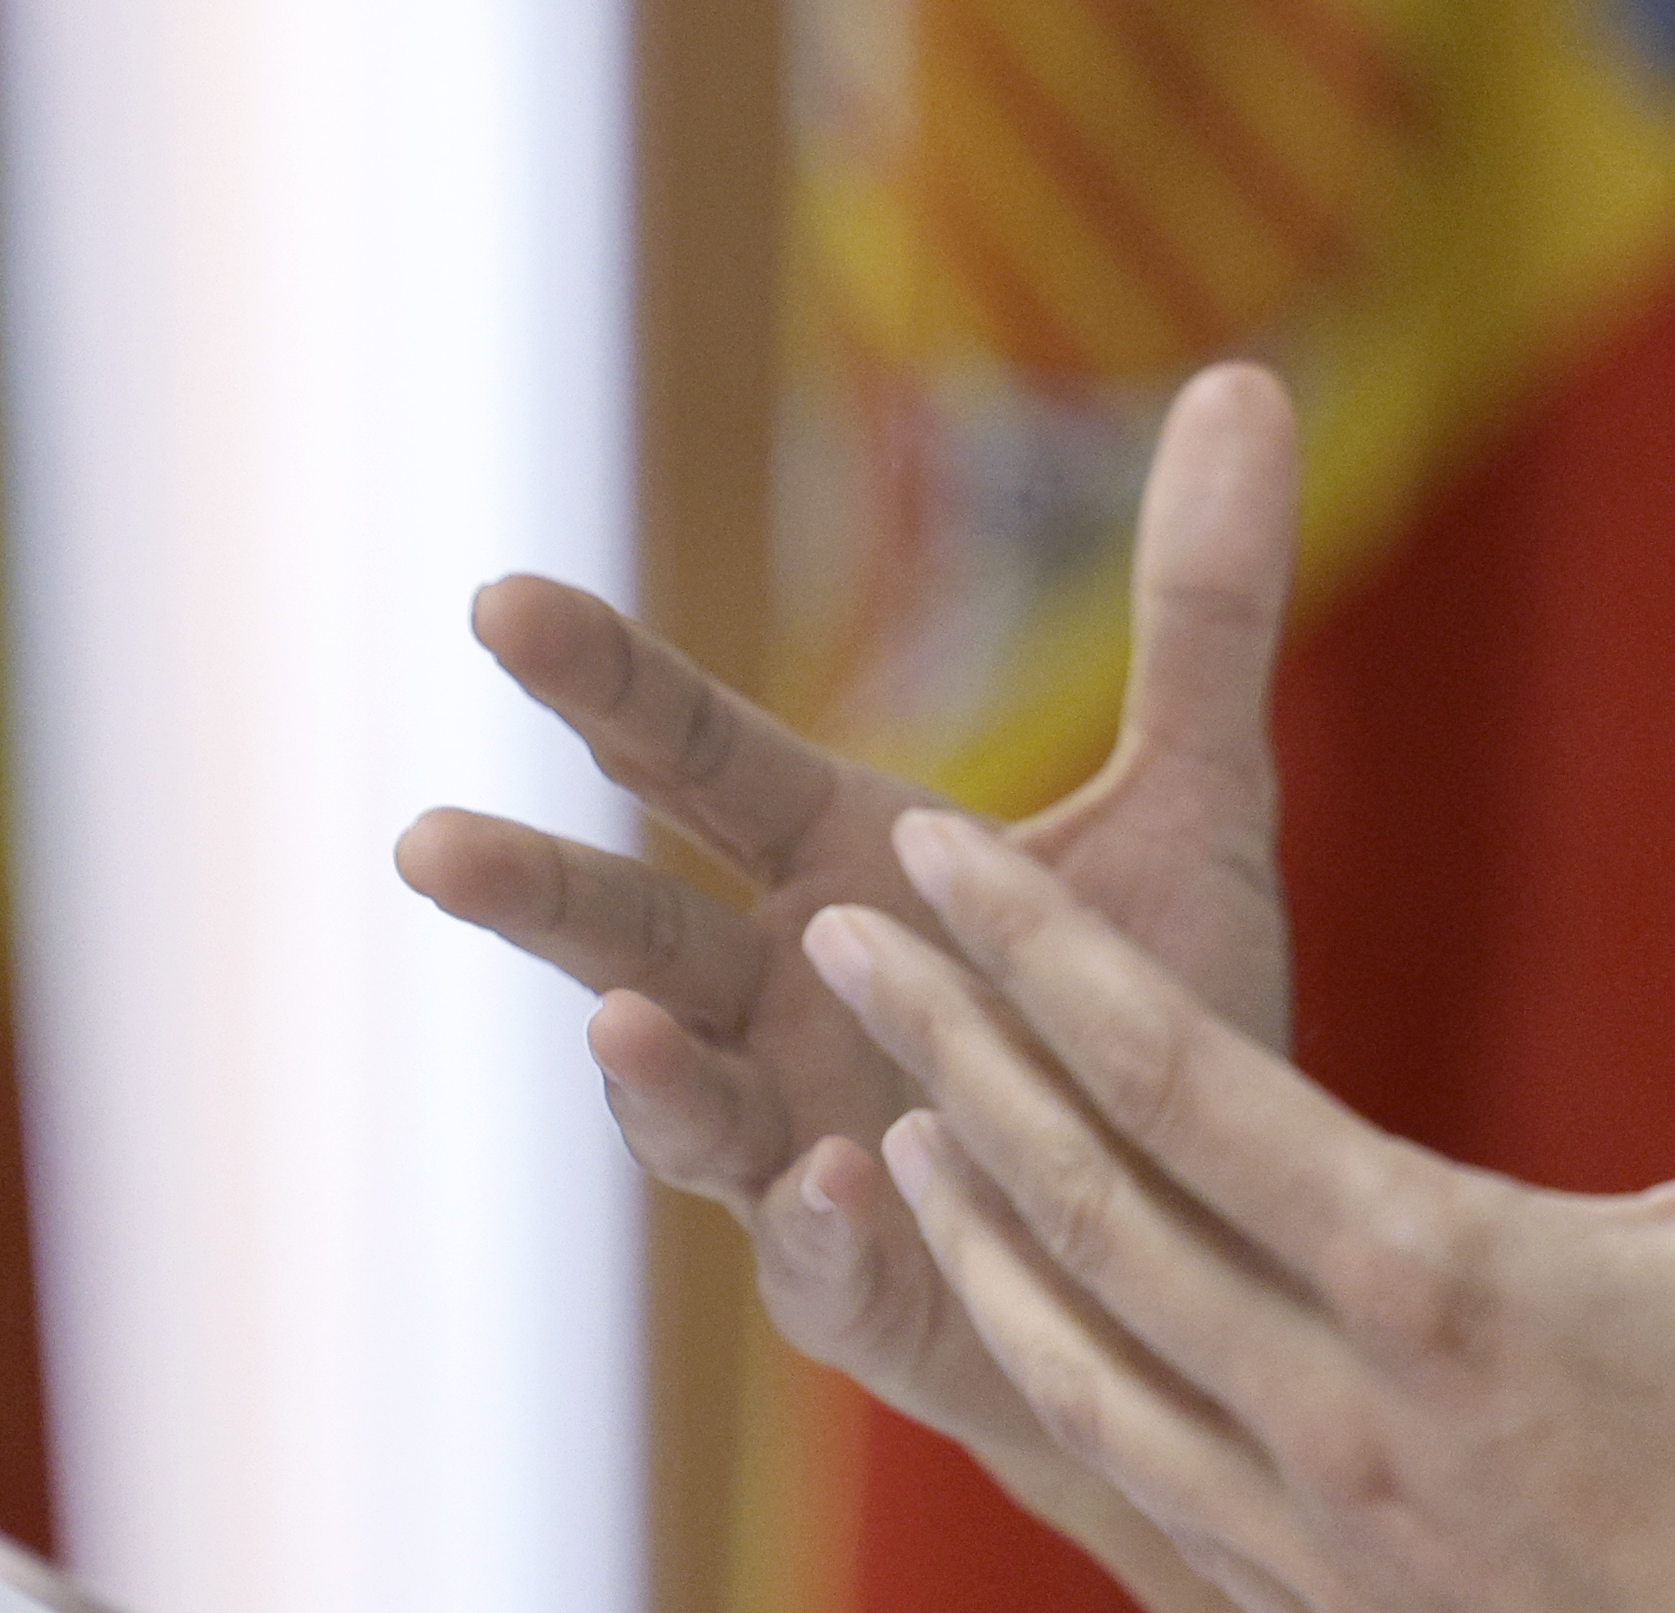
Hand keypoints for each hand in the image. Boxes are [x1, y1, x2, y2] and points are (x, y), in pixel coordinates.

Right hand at [398, 362, 1305, 1589]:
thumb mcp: (1199, 804)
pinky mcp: (867, 1294)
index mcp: (836, 870)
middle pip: (628, 931)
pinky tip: (829, 1181)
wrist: (1225, 1252)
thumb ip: (1200, 611)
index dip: (601, 680)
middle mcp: (783, 1006)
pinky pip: (820, 1265)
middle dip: (529, 891)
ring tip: (625, 1028)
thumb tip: (1248, 380)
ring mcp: (800, 1154)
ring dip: (648, 1077)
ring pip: (684, 1112)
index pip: (694, 757)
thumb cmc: (1157, 1025)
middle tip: (426, 843)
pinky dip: (820, 1225)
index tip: (500, 598)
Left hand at [807, 724, 1674, 1612]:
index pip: (1182, 1084)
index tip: (929, 849)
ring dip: (973, 1226)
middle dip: (949, 1050)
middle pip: (1087, 1203)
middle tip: (837, 924)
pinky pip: (1133, 1476)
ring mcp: (1308, 1533)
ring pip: (1082, 1355)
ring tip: (887, 1115)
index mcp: (1437, 1282)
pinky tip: (1019, 1321)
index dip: (1043, 958)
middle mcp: (1337, 1409)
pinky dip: (1049, 1375)